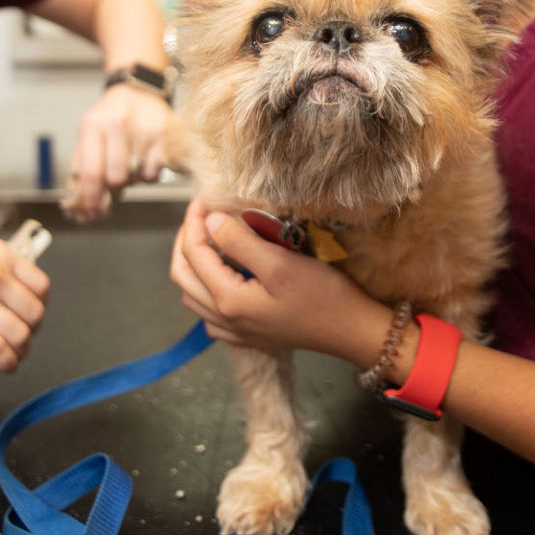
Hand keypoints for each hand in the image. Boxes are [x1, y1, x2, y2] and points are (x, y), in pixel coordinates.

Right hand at [0, 212, 48, 373]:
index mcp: (0, 254)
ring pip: (20, 335)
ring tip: (13, 355)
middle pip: (35, 314)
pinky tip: (3, 366)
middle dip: (32, 330)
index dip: (40, 305)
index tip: (31, 313)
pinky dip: (6, 363)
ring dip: (21, 351)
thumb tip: (3, 287)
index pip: (42, 286)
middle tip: (20, 335)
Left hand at [62, 83, 171, 220]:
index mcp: (93, 125)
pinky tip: (144, 157)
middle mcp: (118, 124)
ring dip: (132, 178)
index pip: (90, 172)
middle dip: (114, 189)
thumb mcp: (88, 134)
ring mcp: (144, 129)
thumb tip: (78, 204)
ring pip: (137, 177)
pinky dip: (148, 172)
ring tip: (130, 161)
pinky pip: (154, 172)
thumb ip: (81, 167)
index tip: (92, 212)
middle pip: (116, 179)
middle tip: (114, 184)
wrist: (138, 92)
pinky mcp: (165, 135)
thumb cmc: (110, 118)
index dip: (91, 198)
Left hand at [170, 197, 383, 357]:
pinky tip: (222, 279)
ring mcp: (236, 331)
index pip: (194, 254)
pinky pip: (210, 315)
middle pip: (183, 276)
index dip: (194, 222)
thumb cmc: (323, 296)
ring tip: (208, 240)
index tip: (204, 199)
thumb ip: (240, 243)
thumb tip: (209, 221)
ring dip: (193, 266)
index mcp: (228, 300)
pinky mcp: (249, 335)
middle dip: (186, 241)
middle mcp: (225, 319)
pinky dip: (205, 292)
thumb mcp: (281, 264)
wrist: (351, 331)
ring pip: (193, 297)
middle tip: (200, 216)